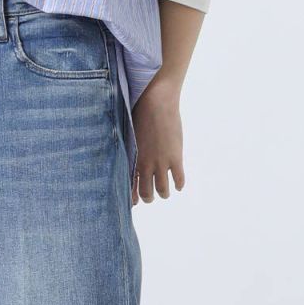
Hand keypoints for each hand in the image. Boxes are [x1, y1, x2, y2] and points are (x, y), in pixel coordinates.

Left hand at [130, 76, 184, 205]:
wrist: (156, 102)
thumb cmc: (138, 113)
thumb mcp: (127, 134)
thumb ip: (127, 149)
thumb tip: (124, 155)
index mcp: (131, 159)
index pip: (129, 185)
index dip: (131, 197)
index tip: (134, 202)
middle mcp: (145, 164)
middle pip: (146, 192)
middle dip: (148, 197)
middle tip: (150, 196)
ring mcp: (161, 162)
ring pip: (162, 190)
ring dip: (163, 194)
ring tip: (164, 193)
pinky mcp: (176, 157)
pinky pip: (179, 179)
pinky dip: (179, 185)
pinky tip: (178, 185)